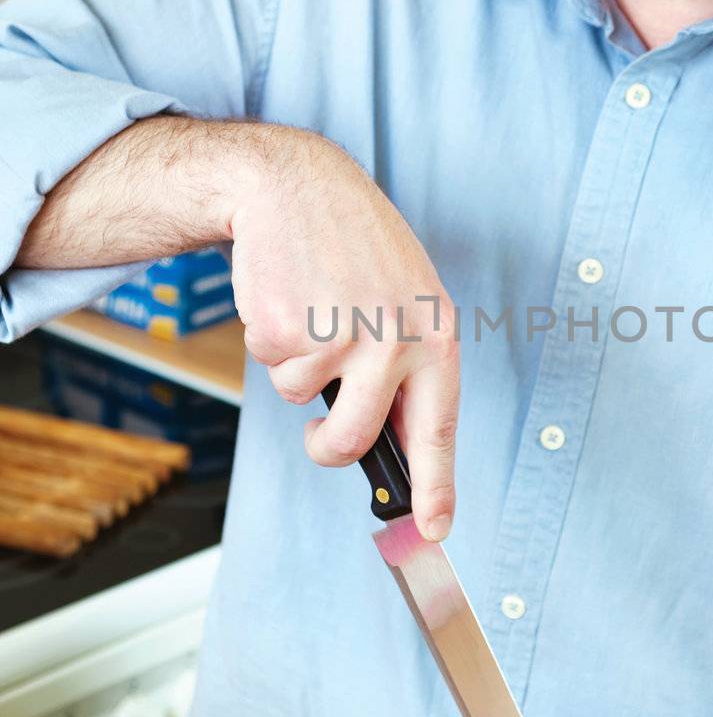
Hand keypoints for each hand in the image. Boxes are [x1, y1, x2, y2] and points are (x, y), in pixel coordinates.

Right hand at [228, 126, 458, 541]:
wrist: (298, 186)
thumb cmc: (354, 251)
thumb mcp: (403, 302)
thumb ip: (404, 368)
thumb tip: (394, 445)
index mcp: (435, 336)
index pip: (439, 429)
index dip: (437, 487)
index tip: (434, 531)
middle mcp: (395, 340)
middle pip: (351, 440)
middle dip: (325, 447)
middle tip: (318, 435)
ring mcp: (342, 335)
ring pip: (300, 400)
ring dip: (293, 370)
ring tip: (310, 314)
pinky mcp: (290, 327)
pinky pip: (272, 366)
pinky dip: (270, 340)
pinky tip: (289, 295)